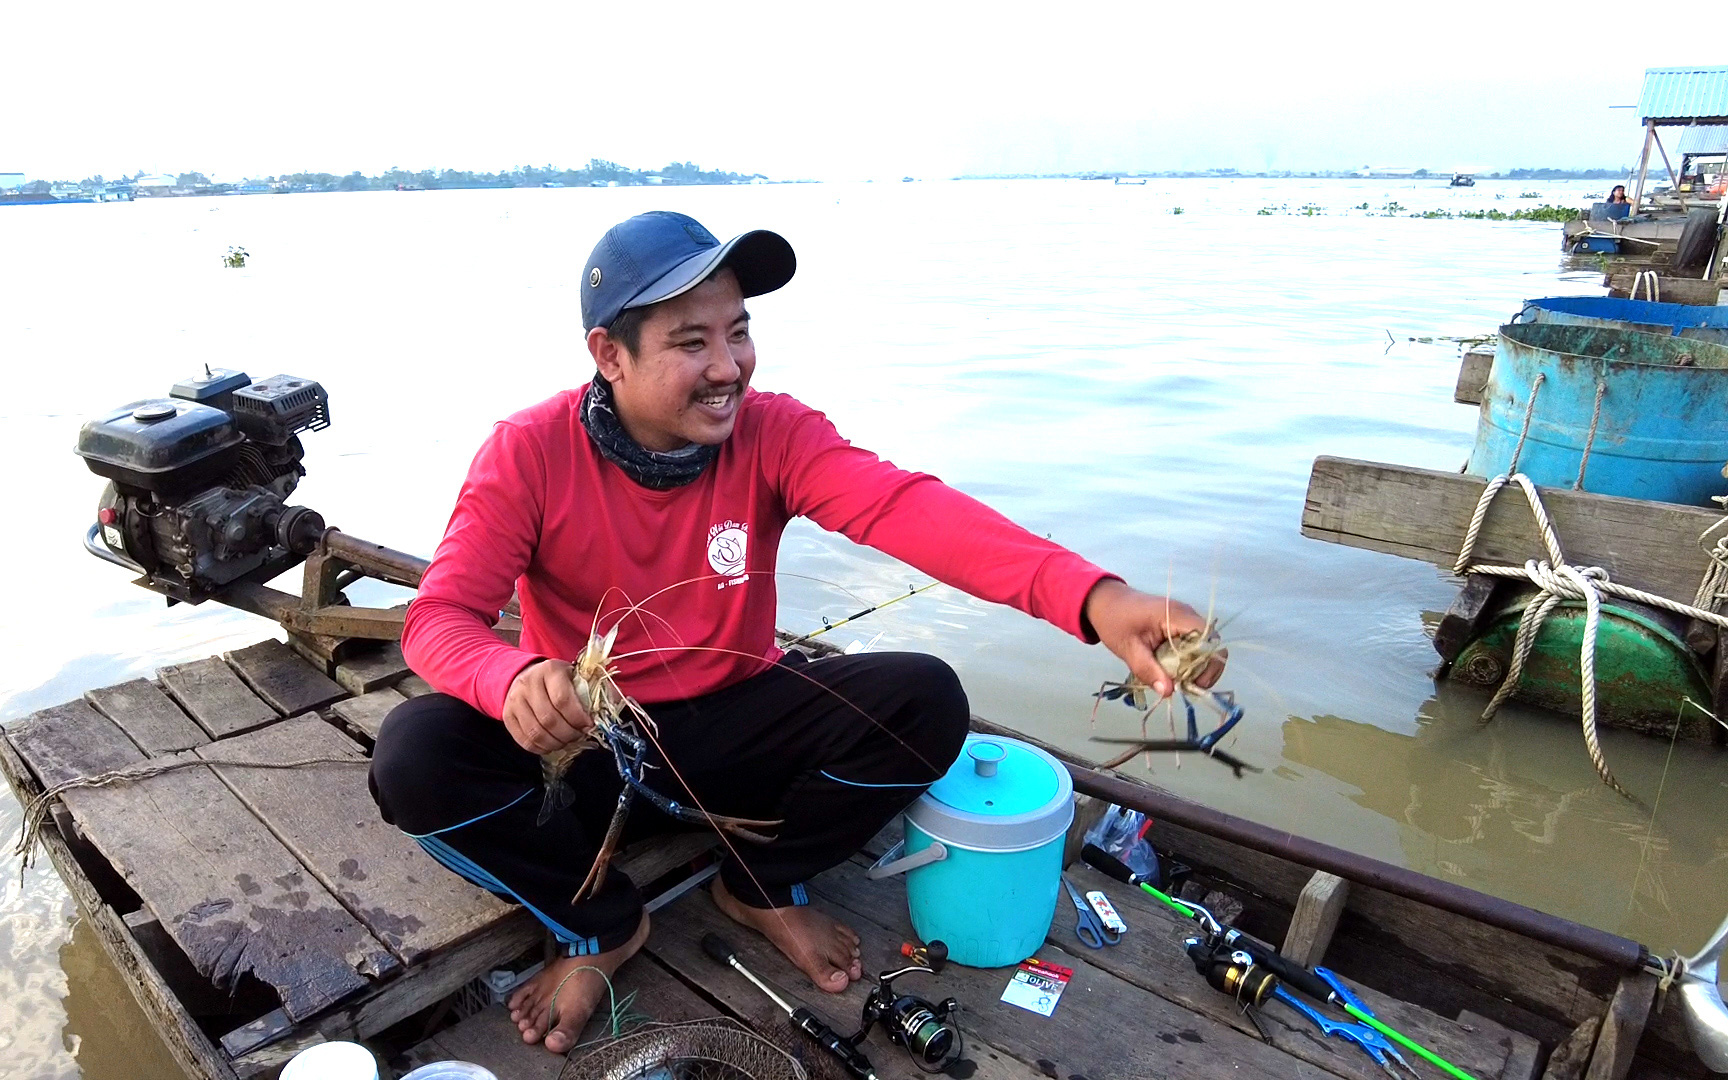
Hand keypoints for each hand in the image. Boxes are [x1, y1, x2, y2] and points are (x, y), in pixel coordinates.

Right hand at [502, 659, 594, 753]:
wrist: (524, 676)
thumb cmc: (558, 679)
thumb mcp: (576, 676)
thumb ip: (594, 690)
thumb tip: (612, 708)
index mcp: (550, 670)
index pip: (563, 700)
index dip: (578, 717)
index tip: (589, 725)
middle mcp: (528, 684)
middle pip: (550, 719)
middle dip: (569, 733)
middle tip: (579, 735)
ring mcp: (515, 701)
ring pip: (537, 732)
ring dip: (556, 743)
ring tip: (567, 740)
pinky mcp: (507, 717)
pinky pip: (524, 741)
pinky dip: (542, 748)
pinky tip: (552, 744)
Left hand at [1083, 579, 1224, 698]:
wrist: (1105, 602)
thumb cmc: (1114, 620)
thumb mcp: (1128, 649)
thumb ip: (1148, 670)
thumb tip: (1168, 692)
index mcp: (1176, 615)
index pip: (1209, 639)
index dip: (1208, 664)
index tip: (1193, 684)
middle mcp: (1187, 615)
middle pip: (1210, 646)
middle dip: (1202, 670)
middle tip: (1184, 687)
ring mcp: (1185, 620)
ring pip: (1202, 648)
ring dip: (1193, 667)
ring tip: (1177, 682)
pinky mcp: (1179, 626)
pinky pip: (1192, 646)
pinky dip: (1185, 661)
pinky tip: (1171, 671)